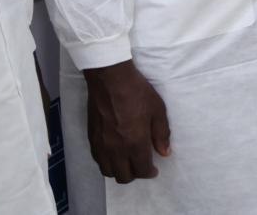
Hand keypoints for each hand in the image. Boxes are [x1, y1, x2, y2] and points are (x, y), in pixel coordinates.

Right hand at [82, 59, 170, 182]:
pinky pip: (98, 161)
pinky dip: (107, 163)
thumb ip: (161, 134)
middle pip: (123, 176)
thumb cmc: (137, 92)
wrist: (111, 80)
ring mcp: (101, 145)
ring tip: (128, 162)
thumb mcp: (158, 110)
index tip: (154, 169)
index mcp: (135, 143)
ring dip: (119, 171)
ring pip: (108, 172)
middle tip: (142, 166)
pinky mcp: (91, 139)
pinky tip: (114, 154)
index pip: (142, 170)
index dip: (150, 173)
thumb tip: (164, 153)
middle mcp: (116, 149)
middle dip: (135, 175)